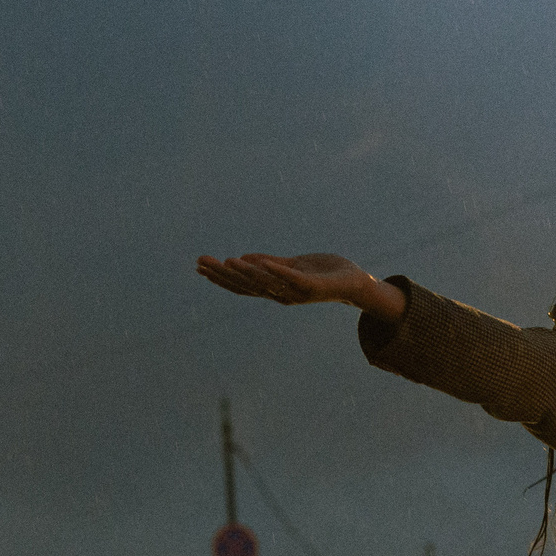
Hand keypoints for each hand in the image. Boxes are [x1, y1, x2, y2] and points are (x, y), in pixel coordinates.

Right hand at [195, 252, 402, 317]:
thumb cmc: (324, 274)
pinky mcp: (313, 286)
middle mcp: (282, 294)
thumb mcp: (293, 266)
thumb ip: (271, 264)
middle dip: (223, 275)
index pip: (242, 286)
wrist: (355, 283)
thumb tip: (244, 260)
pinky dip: (277, 271)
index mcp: (275, 289)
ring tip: (227, 261)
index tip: (199, 267)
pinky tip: (263, 262)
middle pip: (247, 286)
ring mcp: (297, 292)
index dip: (220, 278)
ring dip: (246, 272)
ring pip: (266, 282)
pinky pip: (292, 278)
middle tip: (200, 262)